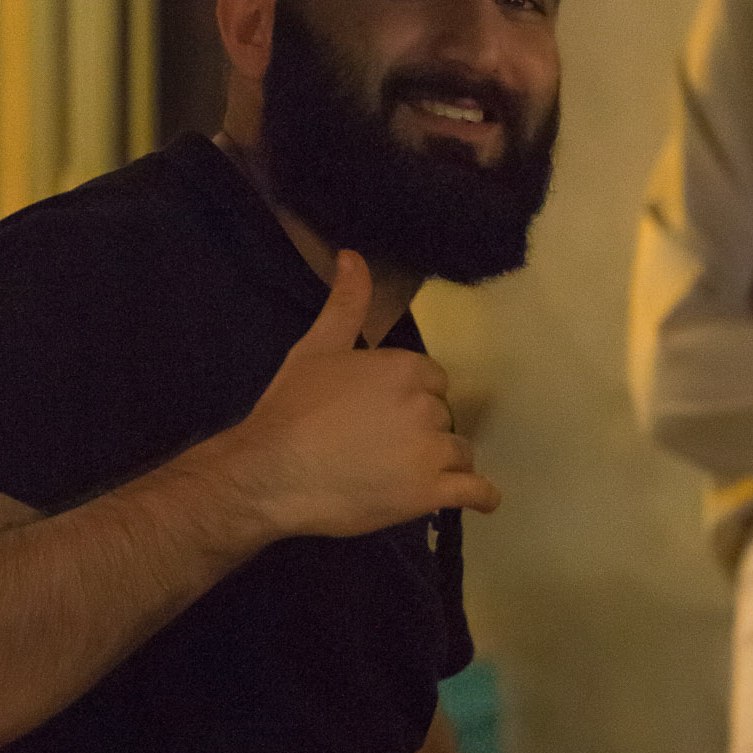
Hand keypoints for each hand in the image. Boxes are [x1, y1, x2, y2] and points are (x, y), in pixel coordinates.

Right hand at [219, 249, 500, 538]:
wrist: (271, 472)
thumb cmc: (291, 409)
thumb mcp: (315, 348)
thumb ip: (345, 303)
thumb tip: (353, 255)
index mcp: (405, 367)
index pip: (433, 380)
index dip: (411, 396)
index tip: (384, 413)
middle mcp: (426, 406)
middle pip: (444, 416)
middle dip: (422, 429)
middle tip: (383, 447)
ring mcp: (431, 452)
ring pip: (460, 452)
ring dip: (443, 463)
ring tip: (408, 475)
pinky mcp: (430, 494)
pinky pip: (476, 492)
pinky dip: (481, 495)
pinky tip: (479, 498)